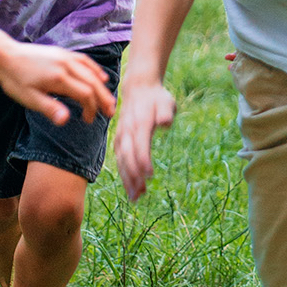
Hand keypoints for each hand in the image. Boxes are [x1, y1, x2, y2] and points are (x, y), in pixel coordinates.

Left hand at [0, 42, 114, 124]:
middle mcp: (66, 65)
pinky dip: (95, 69)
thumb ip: (49, 108)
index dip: (91, 109)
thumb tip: (66, 120)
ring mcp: (65, 57)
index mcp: (59, 79)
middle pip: (93, 83)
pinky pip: (84, 61)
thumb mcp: (29, 98)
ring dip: (102, 86)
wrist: (5, 55)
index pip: (85, 95)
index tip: (88, 120)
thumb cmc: (15, 80)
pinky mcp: (62, 53)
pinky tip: (100, 77)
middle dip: (103, 99)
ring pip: (91, 71)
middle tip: (110, 113)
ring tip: (108, 99)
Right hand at [113, 75, 175, 201]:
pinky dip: (124, 175)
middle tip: (140, 195)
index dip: (143, 160)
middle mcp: (127, 131)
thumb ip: (166, 112)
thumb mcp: (166, 101)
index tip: (150, 176)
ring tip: (135, 198)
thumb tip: (165, 123)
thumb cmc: (156, 98)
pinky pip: (119, 160)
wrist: (139, 88)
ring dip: (127, 180)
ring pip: (121, 161)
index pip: (140, 144)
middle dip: (133, 176)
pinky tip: (131, 189)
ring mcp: (121, 136)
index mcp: (139, 123)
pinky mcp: (120, 141)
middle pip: (128, 156)